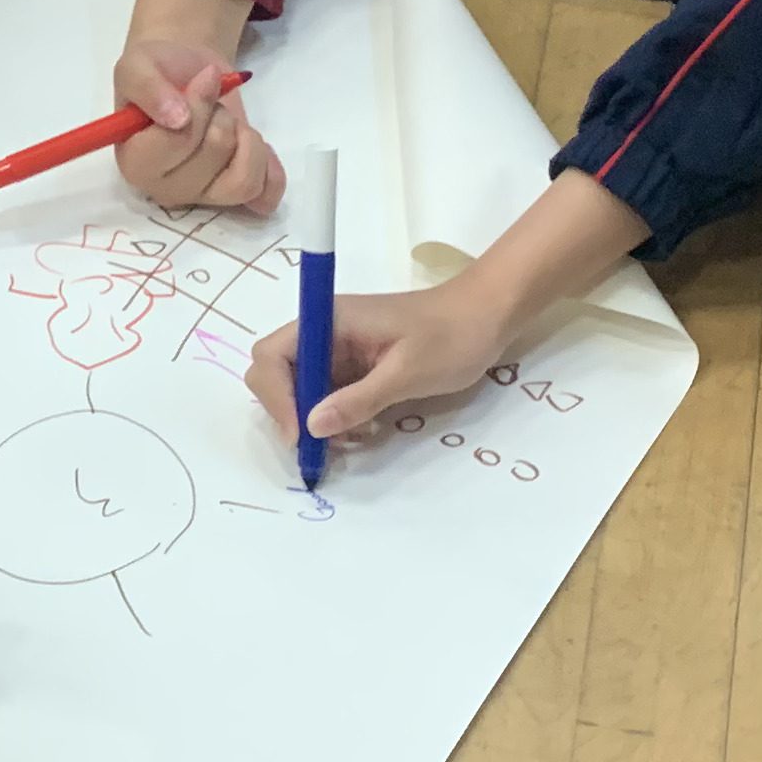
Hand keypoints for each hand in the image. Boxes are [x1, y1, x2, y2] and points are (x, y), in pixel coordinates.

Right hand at [111, 39, 281, 211]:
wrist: (189, 74)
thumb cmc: (158, 72)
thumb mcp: (136, 65)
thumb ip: (145, 87)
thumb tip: (178, 118)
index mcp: (135, 163)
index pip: (178, 140)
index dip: (198, 106)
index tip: (202, 80)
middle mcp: (166, 189)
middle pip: (216, 152)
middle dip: (219, 114)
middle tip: (209, 103)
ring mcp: (202, 197)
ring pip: (244, 179)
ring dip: (245, 138)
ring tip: (228, 122)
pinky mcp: (235, 198)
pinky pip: (266, 195)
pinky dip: (269, 167)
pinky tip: (250, 142)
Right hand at [248, 279, 509, 447]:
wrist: (490, 315)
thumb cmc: (452, 336)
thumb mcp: (406, 373)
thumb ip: (357, 400)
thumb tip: (311, 427)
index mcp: (329, 321)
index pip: (272, 355)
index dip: (277, 397)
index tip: (302, 433)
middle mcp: (325, 332)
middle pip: (278, 373)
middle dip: (291, 412)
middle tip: (321, 446)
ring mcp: (340, 348)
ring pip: (302, 388)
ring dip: (316, 419)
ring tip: (350, 441)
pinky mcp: (357, 364)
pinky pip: (329, 393)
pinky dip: (337, 416)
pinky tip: (364, 430)